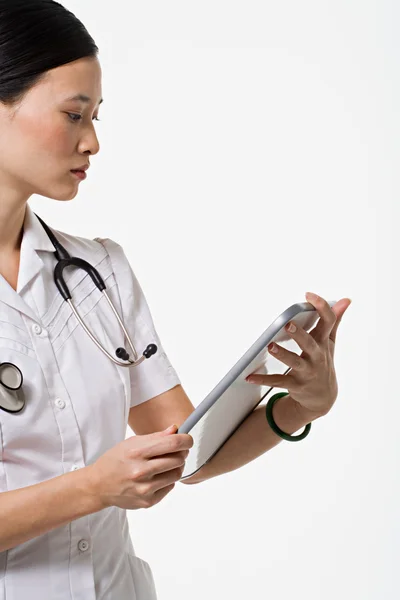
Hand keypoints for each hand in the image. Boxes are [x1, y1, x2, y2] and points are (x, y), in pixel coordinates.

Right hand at [86, 425, 192, 510]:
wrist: (98, 485)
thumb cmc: (116, 460)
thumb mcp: (131, 443)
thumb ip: (156, 437)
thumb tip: (175, 430)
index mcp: (137, 452)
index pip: (172, 444)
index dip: (186, 440)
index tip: (188, 439)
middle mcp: (141, 472)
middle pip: (178, 459)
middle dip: (182, 453)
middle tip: (178, 451)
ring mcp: (144, 489)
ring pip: (176, 474)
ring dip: (176, 467)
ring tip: (168, 463)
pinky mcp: (147, 502)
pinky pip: (170, 487)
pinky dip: (168, 479)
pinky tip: (158, 476)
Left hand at [245, 293, 351, 419]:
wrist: (323, 398)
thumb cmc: (323, 362)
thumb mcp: (330, 342)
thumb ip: (335, 320)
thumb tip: (345, 300)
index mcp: (323, 342)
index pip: (328, 322)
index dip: (321, 307)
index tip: (309, 295)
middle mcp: (316, 357)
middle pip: (309, 344)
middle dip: (299, 335)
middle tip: (288, 324)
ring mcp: (306, 372)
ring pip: (294, 363)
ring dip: (282, 355)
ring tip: (270, 346)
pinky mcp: (295, 385)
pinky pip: (278, 381)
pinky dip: (263, 379)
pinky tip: (249, 376)